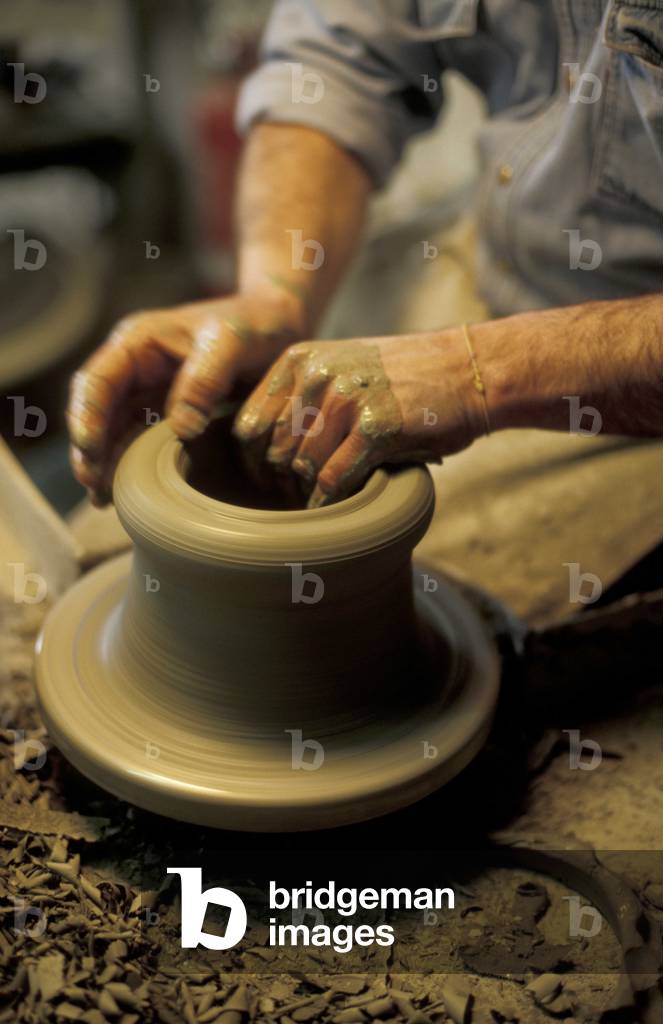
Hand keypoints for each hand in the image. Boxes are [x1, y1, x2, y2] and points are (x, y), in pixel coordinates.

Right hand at [67, 284, 305, 504]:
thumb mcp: (231, 341)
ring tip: (106, 501)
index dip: (87, 418)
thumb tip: (180, 427)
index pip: (96, 382)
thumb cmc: (254, 324)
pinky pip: (140, 443)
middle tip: (96, 489)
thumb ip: (204, 378)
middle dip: (90, 451)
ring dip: (106, 465)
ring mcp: (150, 393)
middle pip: (96, 413)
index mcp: (138, 343)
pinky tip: (128, 494)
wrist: (280, 326)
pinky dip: (131, 467)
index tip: (90, 452)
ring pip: (114, 433)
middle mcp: (135, 369)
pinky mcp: (169, 415)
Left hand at [233, 331, 483, 506]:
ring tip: (321, 504)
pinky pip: (334, 480)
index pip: (248, 425)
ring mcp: (345, 398)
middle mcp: (316, 374)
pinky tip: (338, 509)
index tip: (268, 485)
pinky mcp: (374, 426)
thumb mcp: (343, 369)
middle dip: (282, 485)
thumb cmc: (406, 379)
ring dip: (309, 495)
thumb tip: (261, 452)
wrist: (470, 371)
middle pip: (274, 451)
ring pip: (303, 468)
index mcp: (299, 360)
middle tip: (297, 501)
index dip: (253, 465)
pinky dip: (332, 502)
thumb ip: (303, 398)